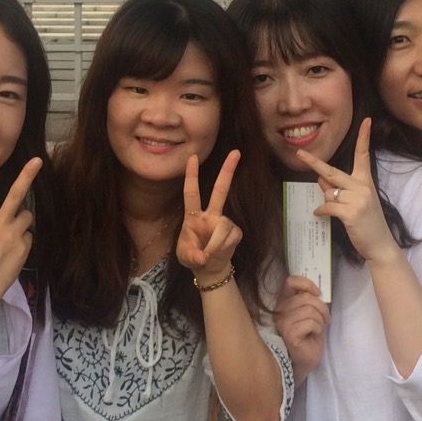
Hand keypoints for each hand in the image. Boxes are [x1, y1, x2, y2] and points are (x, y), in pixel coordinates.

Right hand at [0, 156, 40, 309]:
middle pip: (15, 195)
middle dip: (27, 176)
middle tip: (37, 161)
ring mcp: (13, 235)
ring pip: (27, 216)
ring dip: (22, 223)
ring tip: (10, 239)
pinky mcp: (24, 247)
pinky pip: (29, 237)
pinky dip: (23, 242)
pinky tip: (13, 254)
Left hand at [176, 151, 240, 287]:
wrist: (210, 269)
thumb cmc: (193, 257)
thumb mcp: (185, 257)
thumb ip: (192, 256)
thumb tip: (202, 256)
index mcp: (193, 216)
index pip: (191, 193)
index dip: (191, 176)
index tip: (192, 157)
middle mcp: (210, 215)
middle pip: (220, 190)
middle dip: (228, 171)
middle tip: (236, 152)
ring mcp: (224, 222)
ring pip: (223, 226)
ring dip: (215, 244)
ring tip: (208, 255)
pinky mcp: (235, 232)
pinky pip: (231, 237)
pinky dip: (222, 248)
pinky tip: (219, 253)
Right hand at [274, 274, 328, 381]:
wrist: (305, 359)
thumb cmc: (309, 336)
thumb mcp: (311, 313)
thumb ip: (309, 300)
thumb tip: (318, 291)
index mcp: (284, 302)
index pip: (291, 281)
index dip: (307, 283)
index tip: (318, 293)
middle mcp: (279, 311)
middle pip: (305, 297)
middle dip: (322, 308)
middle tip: (325, 319)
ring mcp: (282, 323)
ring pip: (309, 310)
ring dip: (320, 320)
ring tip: (318, 328)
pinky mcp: (289, 334)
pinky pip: (310, 323)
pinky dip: (318, 328)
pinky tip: (313, 335)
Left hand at [296, 119, 393, 261]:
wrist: (380, 244)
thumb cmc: (367, 222)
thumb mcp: (355, 201)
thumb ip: (338, 188)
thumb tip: (320, 178)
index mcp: (365, 181)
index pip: (363, 155)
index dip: (364, 137)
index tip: (366, 121)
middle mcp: (362, 187)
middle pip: (332, 172)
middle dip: (314, 163)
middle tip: (300, 153)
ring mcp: (357, 199)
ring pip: (328, 193)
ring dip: (326, 201)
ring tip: (337, 211)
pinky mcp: (350, 212)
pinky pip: (327, 206)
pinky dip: (321, 211)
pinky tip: (319, 215)